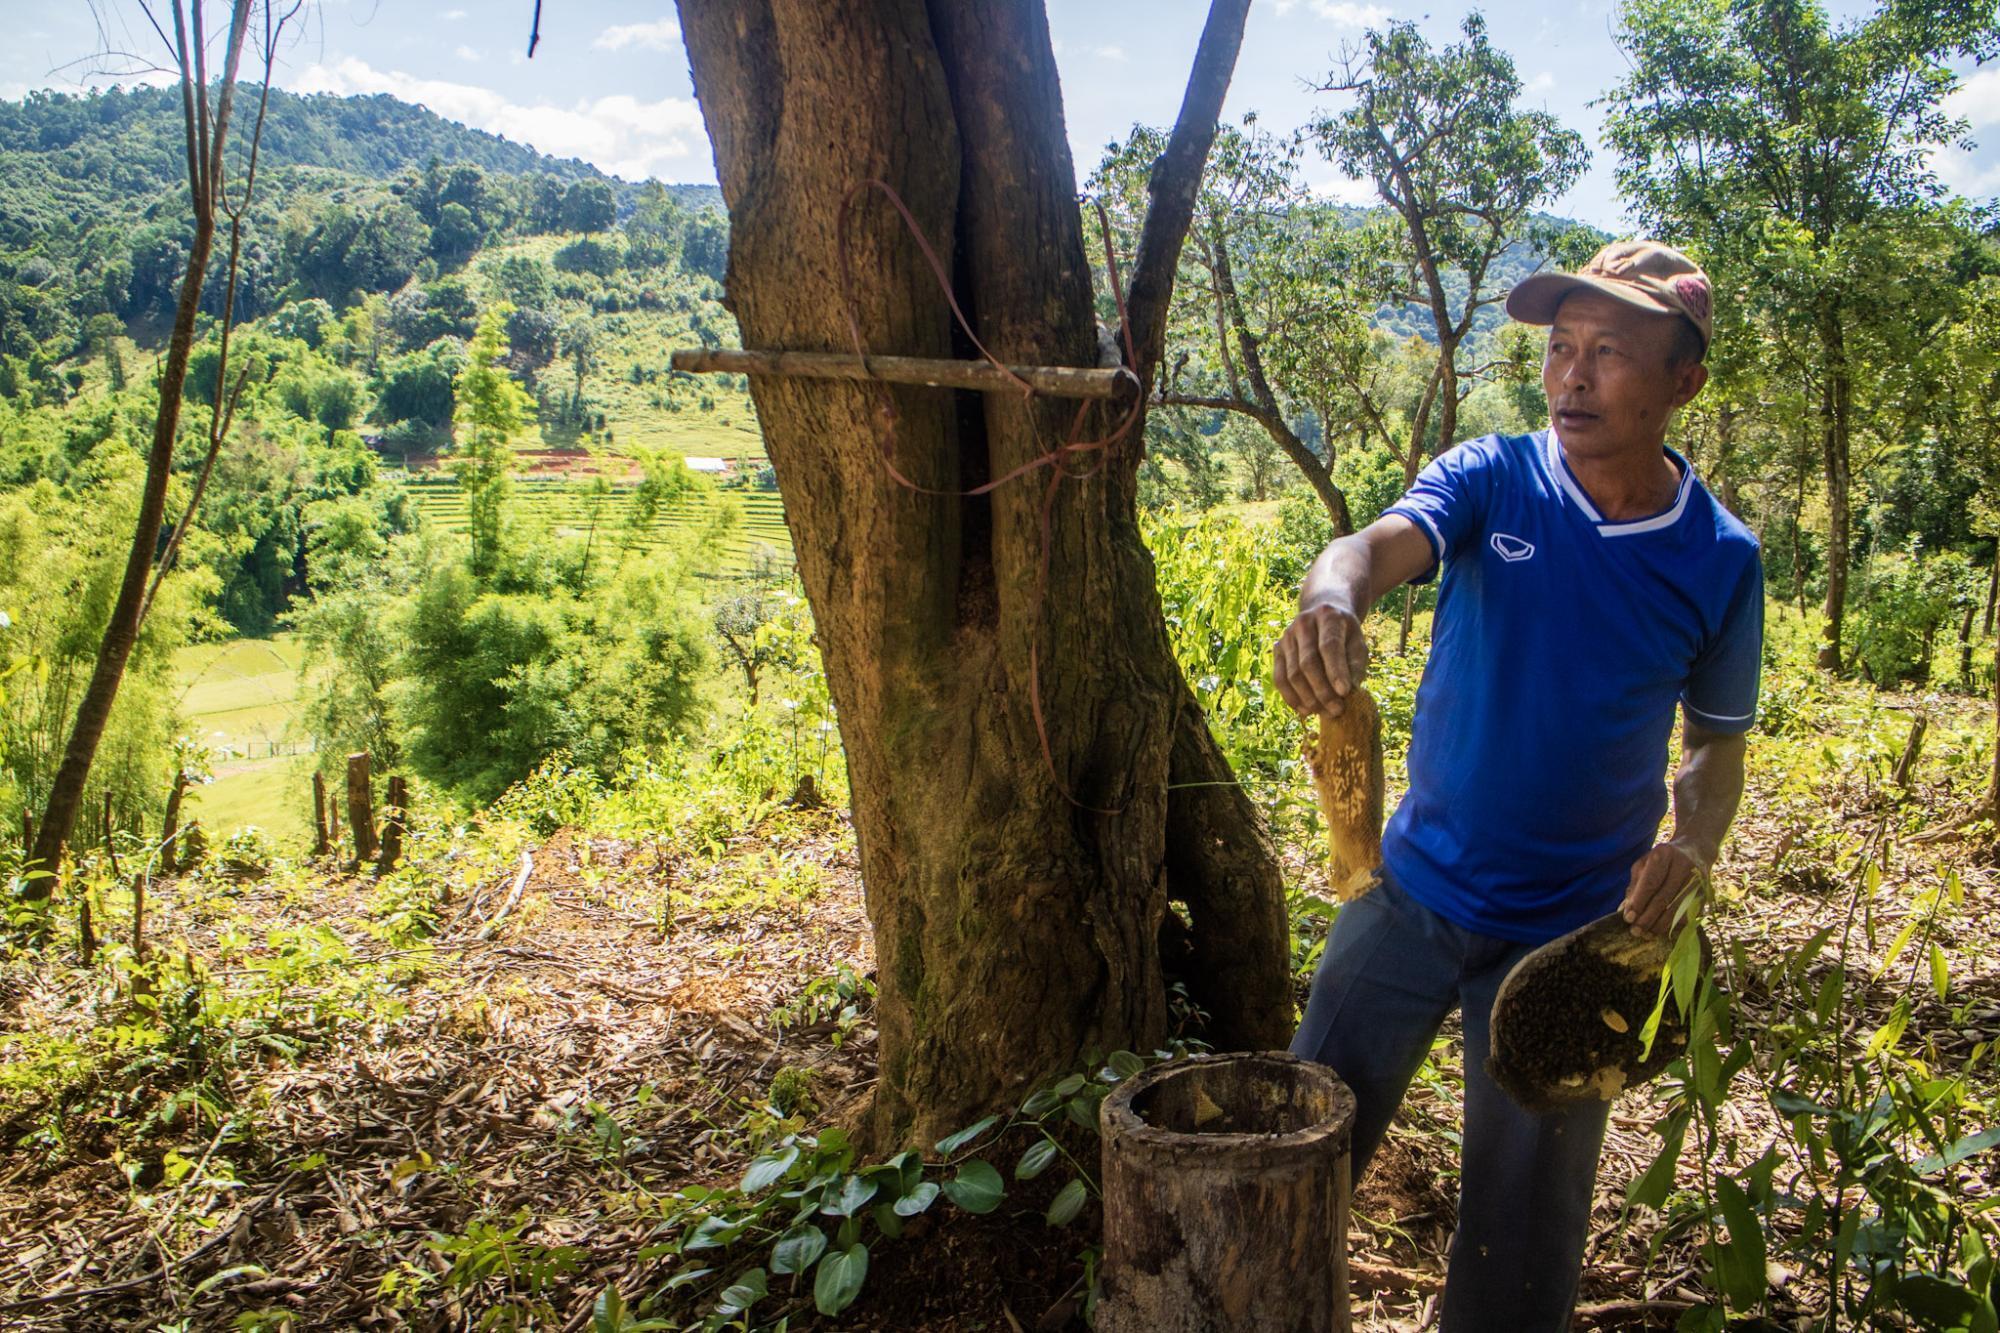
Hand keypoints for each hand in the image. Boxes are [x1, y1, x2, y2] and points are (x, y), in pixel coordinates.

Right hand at [1273, 601, 1368, 717]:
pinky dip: (1291, 698)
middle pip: (1308, 662)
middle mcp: (1303, 623)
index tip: (1345, 693)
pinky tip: (1305, 710)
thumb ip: (1356, 665)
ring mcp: (1287, 636)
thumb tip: (1349, 693)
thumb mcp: (1358, 642)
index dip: (1336, 671)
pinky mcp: (1277, 650)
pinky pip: (1280, 679)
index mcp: (1328, 616)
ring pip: (1293, 674)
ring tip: (1324, 713)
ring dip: (1308, 698)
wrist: (1323, 614)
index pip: (1329, 646)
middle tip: (1337, 710)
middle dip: (1322, 690)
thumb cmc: (1345, 634)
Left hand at [1621, 840, 1707, 937]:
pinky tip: (1662, 929)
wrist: (1696, 850)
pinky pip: (1689, 913)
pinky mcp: (1705, 892)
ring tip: (1647, 934)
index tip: (1628, 919)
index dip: (1639, 902)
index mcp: (1664, 854)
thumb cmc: (1662, 860)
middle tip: (1635, 931)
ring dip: (1660, 925)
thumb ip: (1635, 886)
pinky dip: (1674, 924)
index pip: (1650, 882)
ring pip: (1677, 908)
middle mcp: (1683, 865)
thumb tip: (1626, 910)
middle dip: (1648, 918)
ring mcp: (1698, 879)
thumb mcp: (1644, 865)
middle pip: (1664, 897)